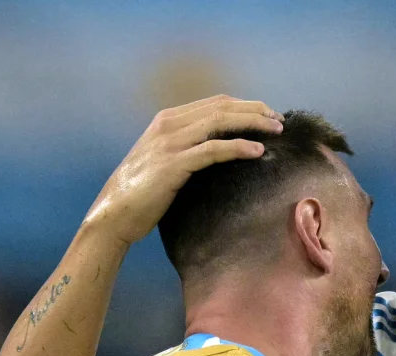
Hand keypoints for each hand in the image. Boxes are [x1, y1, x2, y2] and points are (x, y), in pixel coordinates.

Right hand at [82, 94, 284, 245]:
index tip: (268, 114)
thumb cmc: (143, 192)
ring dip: (252, 124)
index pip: (215, 103)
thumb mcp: (166, 160)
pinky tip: (258, 151)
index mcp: (168, 120)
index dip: (245, 105)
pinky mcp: (173, 164)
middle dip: (254, 110)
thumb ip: (188, 148)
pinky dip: (238, 147)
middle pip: (221, 107)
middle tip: (280, 120)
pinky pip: (212, 150)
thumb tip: (220, 149)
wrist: (114, 213)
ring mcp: (170, 142)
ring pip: (219, 122)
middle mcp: (169, 125)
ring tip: (277, 130)